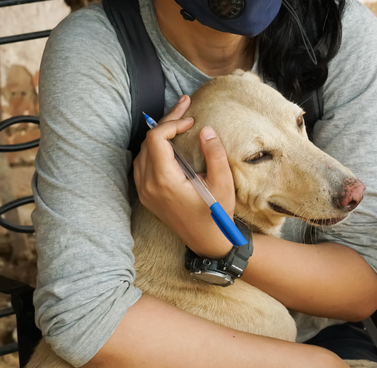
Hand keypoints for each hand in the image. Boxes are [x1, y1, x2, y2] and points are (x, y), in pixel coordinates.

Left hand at [133, 95, 234, 257]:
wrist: (208, 242)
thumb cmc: (217, 215)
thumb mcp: (223, 184)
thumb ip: (215, 155)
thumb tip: (206, 130)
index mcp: (164, 181)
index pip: (156, 139)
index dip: (172, 123)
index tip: (192, 122)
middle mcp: (148, 185)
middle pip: (148, 142)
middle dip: (167, 122)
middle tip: (185, 106)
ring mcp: (145, 191)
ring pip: (143, 152)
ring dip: (159, 135)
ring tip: (179, 122)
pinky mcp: (147, 195)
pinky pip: (142, 164)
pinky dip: (154, 149)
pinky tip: (170, 143)